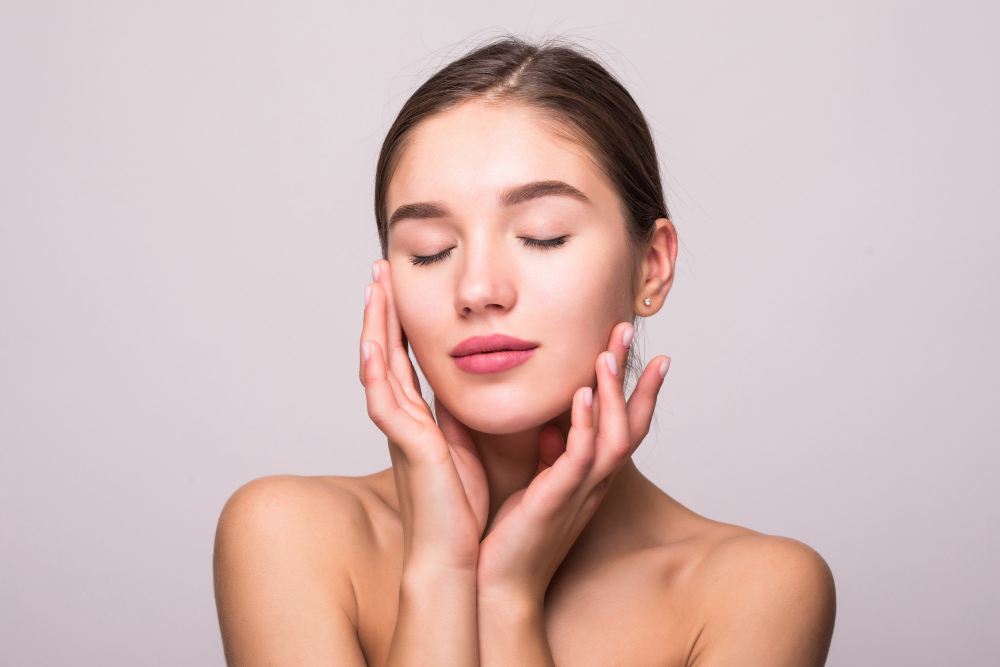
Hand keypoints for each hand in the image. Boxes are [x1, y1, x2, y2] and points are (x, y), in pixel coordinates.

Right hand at [360, 260, 488, 571]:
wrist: (453, 559)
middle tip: (379, 270)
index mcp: (418, 420)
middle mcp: (403, 421)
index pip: (404, 359)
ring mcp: (400, 432)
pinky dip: (377, 372)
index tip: (399, 286)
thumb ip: (458, 419)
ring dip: (375, 326)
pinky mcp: (408, 447)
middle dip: (382, 310)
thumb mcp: (464, 449)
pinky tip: (373, 343)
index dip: (400, 321)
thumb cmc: (461, 512)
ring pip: (379, 367)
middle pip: (385, 352)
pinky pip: (384, 403)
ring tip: (374, 286)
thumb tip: (465, 392)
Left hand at [476, 321, 669, 605]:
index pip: (622, 424)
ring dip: (612, 392)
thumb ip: (547, 455)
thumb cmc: (514, 536)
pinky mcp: (557, 500)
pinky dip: (585, 423)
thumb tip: (549, 426)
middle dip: (633, 375)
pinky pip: (580, 457)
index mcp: (588, 475)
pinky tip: (583, 393)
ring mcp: (580, 491)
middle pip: (630, 422)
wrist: (498, 584)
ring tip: (607, 352)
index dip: (635, 387)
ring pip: (613, 435)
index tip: (641, 349)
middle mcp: (593, 481)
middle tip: (629, 329)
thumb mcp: (536, 486)